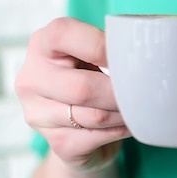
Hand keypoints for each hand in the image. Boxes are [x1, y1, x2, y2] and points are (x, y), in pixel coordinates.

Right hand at [15, 17, 130, 170]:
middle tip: (144, 91)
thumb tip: (145, 58)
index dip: (101, 46)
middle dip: (121, 92)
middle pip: (83, 87)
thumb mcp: (94, 58)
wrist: (82, 133)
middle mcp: (31, 79)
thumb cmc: (93, 82)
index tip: (128, 56)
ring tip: (140, 107)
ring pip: (95, 116)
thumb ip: (108, 50)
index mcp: (41, 45)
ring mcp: (38, 115)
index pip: (63, 34)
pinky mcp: (57, 143)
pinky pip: (98, 137)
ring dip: (125, 113)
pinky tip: (129, 124)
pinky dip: (122, 130)